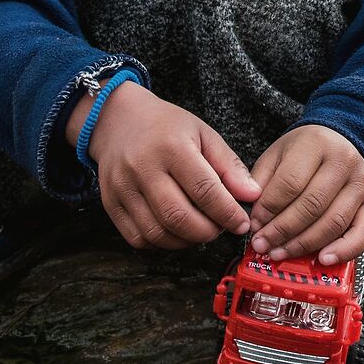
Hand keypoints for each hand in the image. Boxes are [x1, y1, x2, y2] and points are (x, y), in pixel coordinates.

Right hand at [81, 80, 259, 248]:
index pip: (204, 190)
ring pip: (157, 233)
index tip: (241, 224)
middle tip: (219, 228)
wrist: (118, 120)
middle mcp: (142, 168)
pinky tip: (175, 231)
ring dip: (186, 241)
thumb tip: (252, 196)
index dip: (227, 213)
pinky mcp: (110, 204)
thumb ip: (229, 166)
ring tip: (199, 229)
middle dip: (207, 232)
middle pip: (178, 217)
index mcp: (171, 146)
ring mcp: (122, 188)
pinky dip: (161, 243)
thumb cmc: (166, 127)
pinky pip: (138, 238)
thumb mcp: (203, 134)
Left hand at [249, 124, 363, 266]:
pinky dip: (344, 251)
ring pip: (333, 223)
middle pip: (311, 205)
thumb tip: (252, 213)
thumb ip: (262, 179)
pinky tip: (323, 259)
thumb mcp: (279, 153)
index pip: (289, 182)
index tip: (254, 224)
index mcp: (316, 144)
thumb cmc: (309, 150)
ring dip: (303, 245)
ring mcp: (361, 184)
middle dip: (282, 231)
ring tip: (281, 252)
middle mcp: (343, 163)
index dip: (268, 209)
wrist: (344, 141)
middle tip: (263, 244)